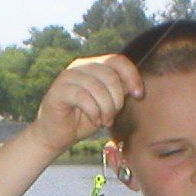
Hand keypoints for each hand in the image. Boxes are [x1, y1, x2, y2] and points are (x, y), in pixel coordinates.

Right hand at [27, 55, 143, 154]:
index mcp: (93, 65)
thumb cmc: (83, 120)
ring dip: (106, 108)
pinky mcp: (57, 91)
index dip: (132, 76)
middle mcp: (79, 66)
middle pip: (109, 75)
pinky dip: (93, 111)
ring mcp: (67, 77)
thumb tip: (134, 85)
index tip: (138, 95)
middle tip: (113, 117)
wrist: (57, 135)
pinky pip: (82, 97)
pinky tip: (95, 120)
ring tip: (104, 121)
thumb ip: (119, 91)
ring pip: (97, 86)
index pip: (117, 60)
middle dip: (116, 100)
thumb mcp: (108, 103)